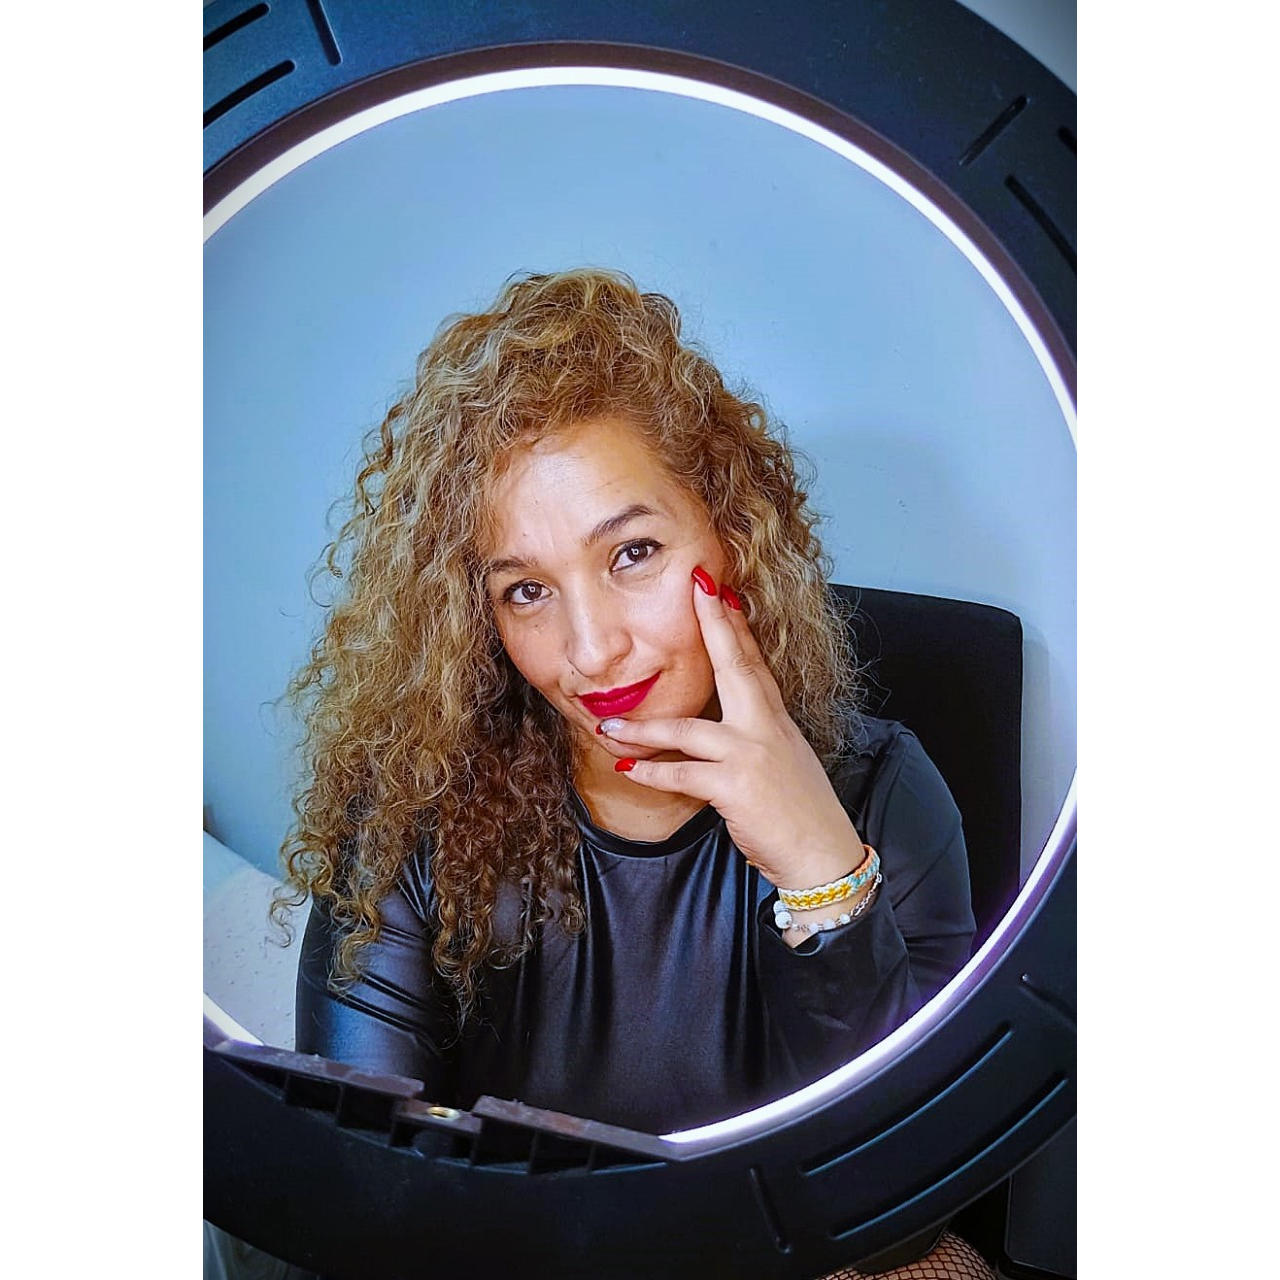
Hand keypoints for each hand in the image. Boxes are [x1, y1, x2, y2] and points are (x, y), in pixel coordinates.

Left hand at [600, 566, 864, 889]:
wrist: (823, 854)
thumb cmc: (801, 813)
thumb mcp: (783, 761)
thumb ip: (756, 736)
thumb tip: (732, 723)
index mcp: (775, 720)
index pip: (753, 662)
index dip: (735, 625)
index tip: (720, 590)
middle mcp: (765, 728)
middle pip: (735, 667)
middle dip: (714, 625)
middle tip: (696, 587)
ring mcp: (751, 754)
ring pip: (687, 730)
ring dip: (644, 727)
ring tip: (608, 725)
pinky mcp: (736, 786)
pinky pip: (682, 774)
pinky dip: (652, 772)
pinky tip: (628, 768)